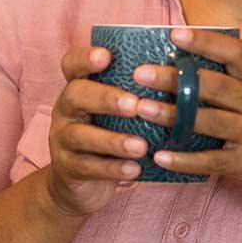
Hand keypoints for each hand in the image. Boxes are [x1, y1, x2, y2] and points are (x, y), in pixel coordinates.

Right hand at [40, 43, 151, 219]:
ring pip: (80, 136)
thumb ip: (134, 94)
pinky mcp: (67, 168)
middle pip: (76, 95)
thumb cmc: (109, 136)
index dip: (85, 58)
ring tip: (141, 147)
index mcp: (79, 88)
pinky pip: (87, 167)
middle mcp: (66, 109)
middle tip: (135, 106)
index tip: (106, 56)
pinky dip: (112, 168)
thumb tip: (179, 72)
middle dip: (106, 98)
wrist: (80, 186)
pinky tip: (134, 170)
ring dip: (113, 140)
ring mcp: (62, 139)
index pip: (72, 64)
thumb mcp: (116, 113)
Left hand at [131, 28, 241, 212]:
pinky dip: (185, 160)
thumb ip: (224, 81)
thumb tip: (173, 61)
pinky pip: (212, 161)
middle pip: (217, 86)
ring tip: (142, 109)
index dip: (207, 41)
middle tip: (140, 74)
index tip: (175, 34)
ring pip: (211, 121)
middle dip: (176, 78)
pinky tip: (160, 156)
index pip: (237, 53)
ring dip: (173, 115)